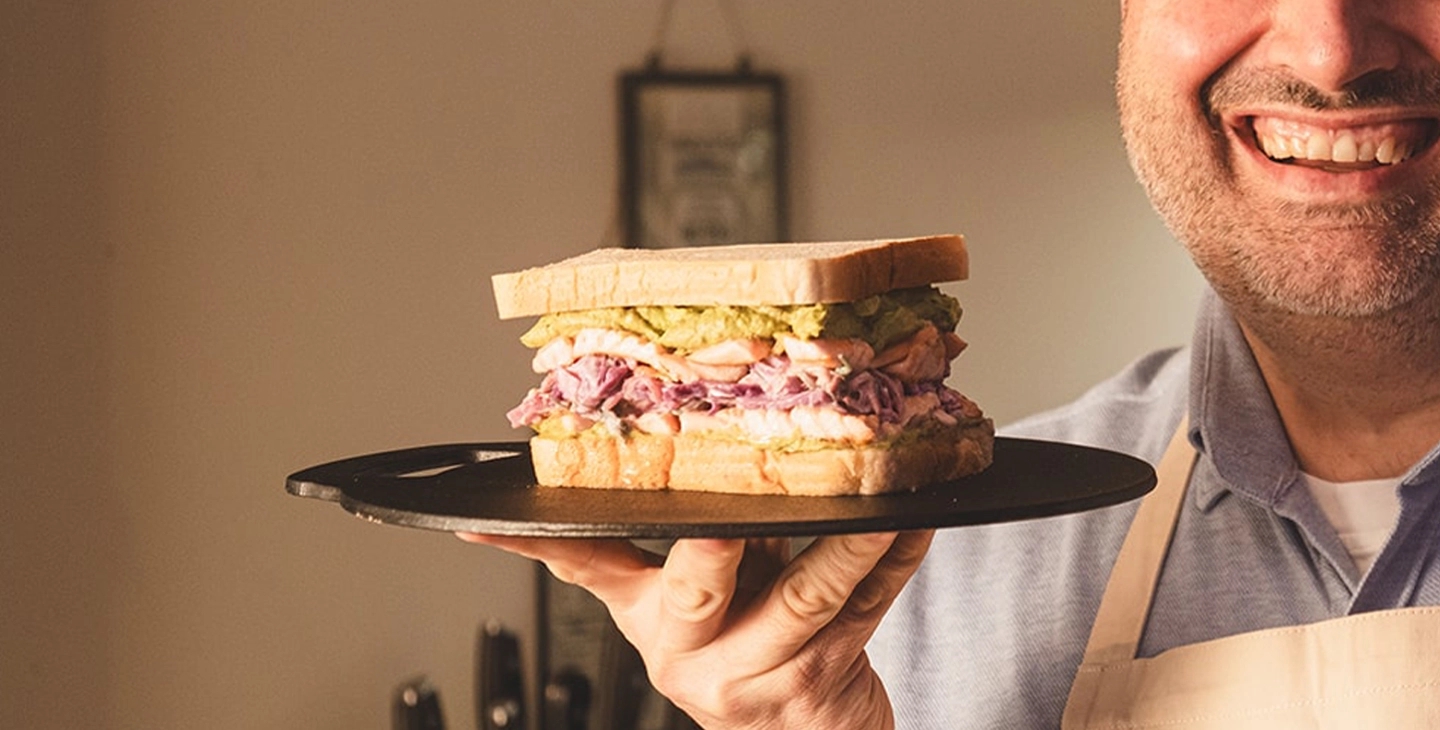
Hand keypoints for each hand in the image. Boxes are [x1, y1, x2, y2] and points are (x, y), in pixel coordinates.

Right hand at [456, 530, 933, 729]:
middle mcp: (693, 651)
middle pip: (702, 582)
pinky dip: (896, 563)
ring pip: (808, 593)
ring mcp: (761, 672)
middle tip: (737, 500)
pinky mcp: (824, 682)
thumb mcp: (681, 605)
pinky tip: (914, 523)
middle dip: (722, 540)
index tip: (492, 520)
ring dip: (849, 540)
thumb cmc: (738, 648)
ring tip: (876, 494)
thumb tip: (652, 444)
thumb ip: (669, 538)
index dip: (539, 542)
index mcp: (650, 619)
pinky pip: (868, 609)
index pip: (586, 568)